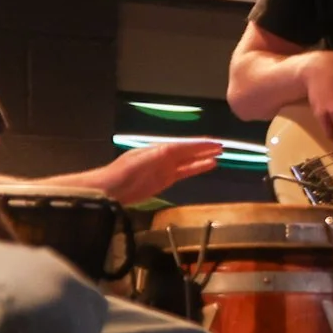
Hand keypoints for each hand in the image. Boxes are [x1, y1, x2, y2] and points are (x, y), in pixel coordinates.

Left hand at [79, 140, 221, 203]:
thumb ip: (161, 155)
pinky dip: (197, 168)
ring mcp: (165, 168)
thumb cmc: (125, 172)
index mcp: (159, 148)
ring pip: (189, 161)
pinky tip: (208, 166)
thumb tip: (177, 148)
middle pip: (188, 151)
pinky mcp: (165, 181)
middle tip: (223, 147)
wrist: (110, 189)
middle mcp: (164, 156)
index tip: (217, 143)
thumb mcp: (144, 160)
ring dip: (203, 158)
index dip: (201, 144)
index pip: (185, 145)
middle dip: (204, 148)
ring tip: (220, 156)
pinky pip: (185, 172)